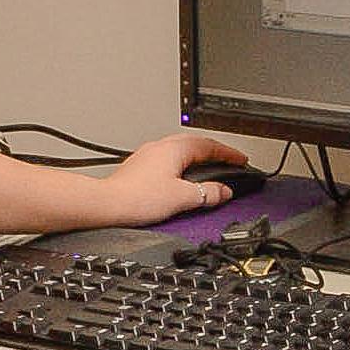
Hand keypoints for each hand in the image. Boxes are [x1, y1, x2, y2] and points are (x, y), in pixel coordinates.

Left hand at [103, 132, 255, 225]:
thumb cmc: (138, 198)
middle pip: (195, 144)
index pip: (210, 146)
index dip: (229, 153)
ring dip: (198, 158)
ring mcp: (148, 156)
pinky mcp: (140, 168)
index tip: (242, 159)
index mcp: (175, 149)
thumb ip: (208, 193)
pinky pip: (169, 161)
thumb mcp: (183, 197)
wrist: (108, 205)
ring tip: (209, 170)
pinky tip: (182, 180)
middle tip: (229, 162)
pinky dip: (183, 166)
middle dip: (215, 152)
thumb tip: (224, 191)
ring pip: (181, 151)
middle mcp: (160, 147)